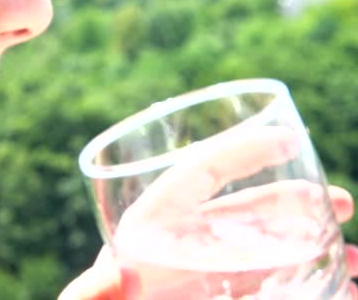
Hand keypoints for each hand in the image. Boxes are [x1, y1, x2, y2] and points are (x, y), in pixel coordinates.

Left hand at [60, 127, 357, 298]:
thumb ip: (91, 293)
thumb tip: (109, 275)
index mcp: (152, 226)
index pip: (197, 173)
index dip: (240, 151)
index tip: (288, 139)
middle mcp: (184, 244)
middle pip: (244, 212)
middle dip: (295, 204)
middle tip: (344, 202)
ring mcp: (208, 274)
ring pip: (269, 253)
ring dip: (316, 249)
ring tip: (356, 256)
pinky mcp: (226, 297)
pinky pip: (272, 289)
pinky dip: (309, 288)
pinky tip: (343, 289)